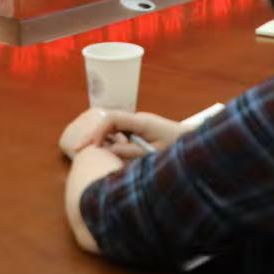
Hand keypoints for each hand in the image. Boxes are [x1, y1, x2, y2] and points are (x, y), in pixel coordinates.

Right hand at [59, 108, 184, 159]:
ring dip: (103, 140)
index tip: (94, 147)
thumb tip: (110, 149)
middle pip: (109, 122)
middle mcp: (138, 120)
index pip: (113, 119)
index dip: (99, 131)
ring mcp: (140, 125)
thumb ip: (132, 151)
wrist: (195, 145)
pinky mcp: (142, 132)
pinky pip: (122, 134)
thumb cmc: (178, 148)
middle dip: (94, 135)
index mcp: (141, 122)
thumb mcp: (154, 153)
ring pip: (114, 129)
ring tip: (90, 154)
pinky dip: (113, 143)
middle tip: (78, 149)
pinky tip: (108, 154)